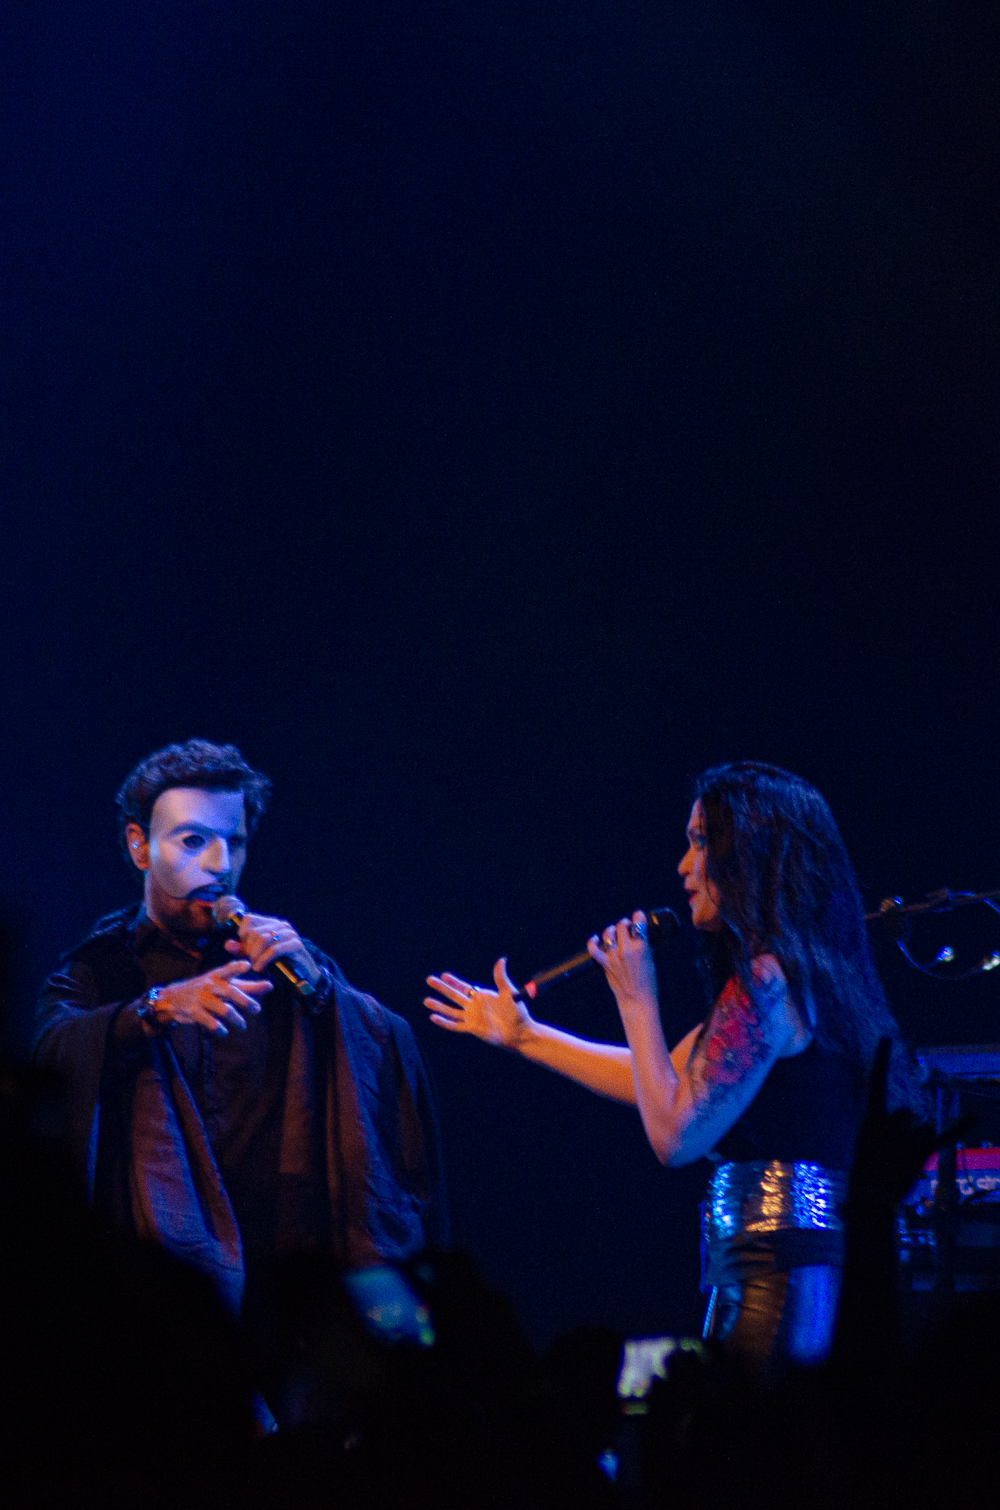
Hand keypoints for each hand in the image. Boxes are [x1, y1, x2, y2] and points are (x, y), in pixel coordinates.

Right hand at [149, 961, 272, 1035]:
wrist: (174, 998)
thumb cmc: (206, 989)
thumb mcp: (224, 984)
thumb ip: (247, 986)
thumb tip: (270, 985)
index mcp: (217, 975)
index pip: (228, 969)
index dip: (237, 967)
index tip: (247, 965)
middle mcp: (210, 985)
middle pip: (230, 991)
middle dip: (245, 1000)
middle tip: (257, 1009)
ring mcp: (201, 998)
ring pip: (222, 1008)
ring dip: (235, 1019)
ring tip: (242, 1026)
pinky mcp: (194, 1011)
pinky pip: (208, 1021)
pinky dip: (218, 1028)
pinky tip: (224, 1032)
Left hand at [223, 911, 320, 987]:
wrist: (303, 976)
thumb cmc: (278, 964)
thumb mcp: (256, 956)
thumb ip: (242, 949)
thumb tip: (228, 944)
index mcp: (271, 923)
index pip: (249, 919)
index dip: (243, 934)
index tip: (245, 949)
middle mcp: (281, 925)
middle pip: (254, 931)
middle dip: (249, 949)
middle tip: (251, 961)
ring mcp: (290, 933)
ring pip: (263, 939)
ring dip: (255, 956)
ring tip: (255, 966)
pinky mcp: (295, 944)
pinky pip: (274, 950)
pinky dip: (263, 960)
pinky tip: (259, 968)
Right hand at [424, 958, 531, 1049]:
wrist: (519, 1031)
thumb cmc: (517, 1012)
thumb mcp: (508, 992)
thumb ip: (501, 977)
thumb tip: (501, 959)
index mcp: (482, 996)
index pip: (464, 987)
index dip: (453, 981)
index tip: (443, 975)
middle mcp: (474, 1006)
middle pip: (454, 996)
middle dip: (442, 988)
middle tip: (429, 980)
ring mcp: (472, 1018)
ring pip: (451, 1011)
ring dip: (439, 1006)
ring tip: (426, 1001)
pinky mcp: (472, 1029)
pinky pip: (455, 1025)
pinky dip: (444, 1022)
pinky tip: (434, 1017)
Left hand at [587, 910, 658, 1013]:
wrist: (637, 1000)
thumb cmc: (647, 982)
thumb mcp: (650, 960)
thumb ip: (643, 946)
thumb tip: (637, 935)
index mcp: (641, 948)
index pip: (639, 924)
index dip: (638, 916)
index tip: (638, 915)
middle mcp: (627, 950)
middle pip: (622, 926)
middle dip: (625, 924)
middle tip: (627, 926)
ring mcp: (614, 957)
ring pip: (608, 934)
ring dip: (611, 930)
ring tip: (614, 931)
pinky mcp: (606, 964)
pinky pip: (594, 950)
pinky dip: (592, 942)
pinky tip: (595, 938)